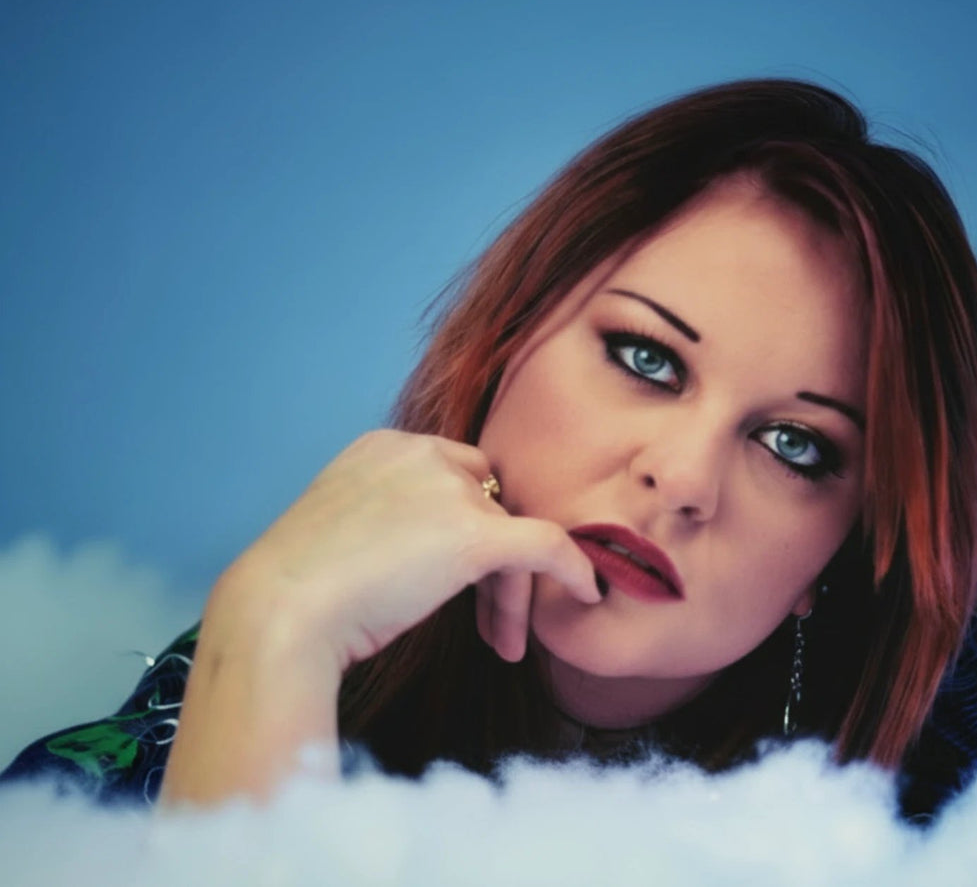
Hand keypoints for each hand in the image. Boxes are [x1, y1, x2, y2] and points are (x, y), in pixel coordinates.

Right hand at [216, 428, 600, 672]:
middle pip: (489, 502)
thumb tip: (421, 559)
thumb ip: (386, 525)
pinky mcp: (473, 534)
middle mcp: (418, 454)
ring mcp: (446, 491)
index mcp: (381, 447)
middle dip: (494, 562)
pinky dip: (570, 567)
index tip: (460, 584)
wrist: (276, 618)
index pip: (453, 477)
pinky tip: (586, 592)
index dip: (466, 529)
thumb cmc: (293, 598)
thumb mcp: (340, 538)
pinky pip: (545, 544)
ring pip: (510, 532)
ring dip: (510, 590)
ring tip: (499, 644)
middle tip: (491, 624)